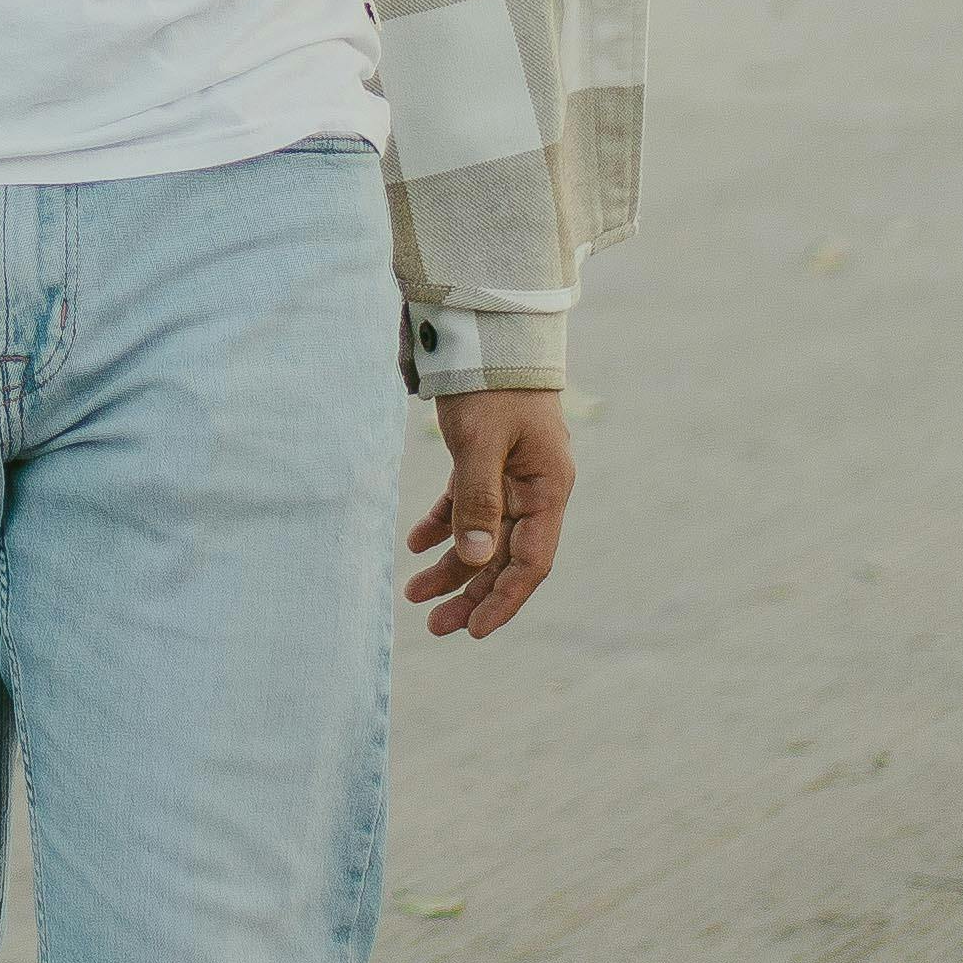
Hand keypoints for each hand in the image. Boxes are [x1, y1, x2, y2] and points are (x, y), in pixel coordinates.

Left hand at [404, 392, 573, 637]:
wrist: (486, 332)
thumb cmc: (491, 384)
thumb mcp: (480, 443)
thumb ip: (478, 501)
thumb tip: (473, 560)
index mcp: (547, 488)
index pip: (531, 562)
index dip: (504, 600)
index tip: (474, 631)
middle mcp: (534, 489)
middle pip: (505, 557)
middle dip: (471, 594)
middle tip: (435, 626)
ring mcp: (512, 477)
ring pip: (483, 537)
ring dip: (452, 567)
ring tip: (414, 595)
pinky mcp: (487, 463)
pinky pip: (466, 507)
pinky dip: (442, 526)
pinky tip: (415, 545)